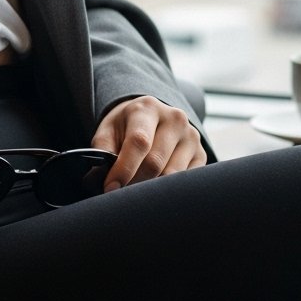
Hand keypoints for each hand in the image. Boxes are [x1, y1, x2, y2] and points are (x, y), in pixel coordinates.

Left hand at [91, 96, 206, 190]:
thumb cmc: (126, 127)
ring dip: (151, 189)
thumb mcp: (108, 131)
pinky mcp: (201, 154)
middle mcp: (175, 119)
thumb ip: (102, 152)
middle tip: (120, 192)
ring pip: (171, 177)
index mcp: (147, 108)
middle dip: (134, 183)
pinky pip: (185, 182)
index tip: (110, 188)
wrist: (153, 117)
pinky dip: (167, 190)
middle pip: (155, 163)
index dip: (124, 169)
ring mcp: (191, 137)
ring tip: (136, 188)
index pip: (139, 142)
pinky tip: (155, 185)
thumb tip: (98, 180)